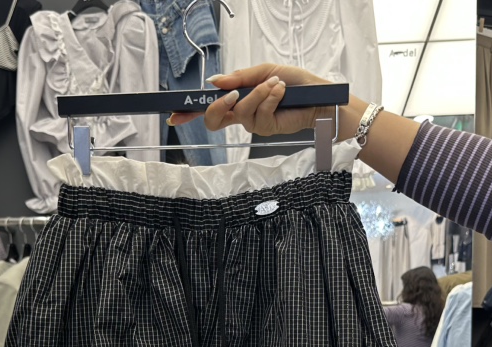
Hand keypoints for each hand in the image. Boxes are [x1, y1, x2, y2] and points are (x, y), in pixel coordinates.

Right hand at [168, 63, 332, 136]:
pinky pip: (259, 114)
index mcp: (237, 99)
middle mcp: (241, 114)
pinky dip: (269, 98)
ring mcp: (252, 124)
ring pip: (240, 113)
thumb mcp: (263, 71)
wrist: (317, 96)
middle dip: (218, 106)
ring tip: (274, 84)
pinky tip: (280, 91)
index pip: (208, 108)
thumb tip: (214, 82)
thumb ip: (239, 78)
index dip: (189, 112)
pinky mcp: (266, 130)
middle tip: (232, 94)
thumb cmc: (294, 83)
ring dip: (257, 94)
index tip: (174, 115)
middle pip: (214, 120)